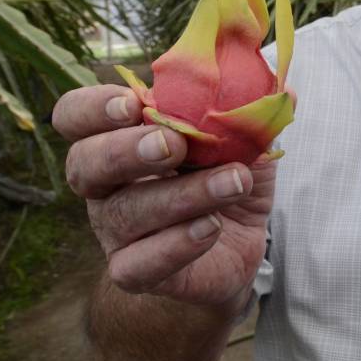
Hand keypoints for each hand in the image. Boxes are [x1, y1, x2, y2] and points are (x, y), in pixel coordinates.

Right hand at [53, 84, 273, 308]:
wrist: (237, 244)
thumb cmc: (226, 176)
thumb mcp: (243, 137)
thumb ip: (250, 109)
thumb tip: (284, 89)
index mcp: (120, 136)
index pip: (76, 116)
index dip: (93, 108)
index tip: (132, 103)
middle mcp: (106, 183)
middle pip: (84, 163)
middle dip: (126, 150)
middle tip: (173, 143)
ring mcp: (115, 230)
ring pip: (125, 213)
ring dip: (182, 195)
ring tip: (233, 183)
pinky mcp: (134, 271)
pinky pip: (136, 265)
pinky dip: (175, 246)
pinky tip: (211, 227)